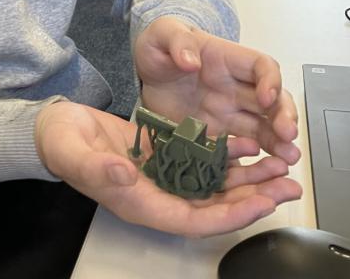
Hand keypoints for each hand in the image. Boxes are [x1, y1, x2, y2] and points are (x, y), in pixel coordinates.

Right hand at [35, 101, 299, 236]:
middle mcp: (159, 192)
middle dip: (254, 196)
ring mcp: (165, 174)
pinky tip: (246, 143)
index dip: (231, 215)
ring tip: (278, 165)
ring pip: (215, 183)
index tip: (263, 203)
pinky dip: (227, 154)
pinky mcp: (166, 155)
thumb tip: (126, 174)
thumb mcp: (75, 153)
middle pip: (215, 204)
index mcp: (141, 201)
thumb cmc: (63, 143)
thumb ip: (98, 168)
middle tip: (289, 184)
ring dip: (248, 175)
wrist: (60, 130)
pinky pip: (203, 160)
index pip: (194, 219)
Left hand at [134, 17, 300, 166]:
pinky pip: (236, 146)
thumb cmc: (160, 48)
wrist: (146, 75)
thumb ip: (176, 41)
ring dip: (277, 141)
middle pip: (270, 99)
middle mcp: (234, 87)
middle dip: (283, 116)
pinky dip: (251, 157)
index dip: (270, 80)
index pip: (261, 66)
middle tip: (288, 134)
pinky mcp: (214, 133)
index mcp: (227, 59)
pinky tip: (261, 170)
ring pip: (261, 126)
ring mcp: (227, 112)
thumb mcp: (162, 34)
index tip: (267, 98)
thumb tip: (190, 60)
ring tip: (287, 158)